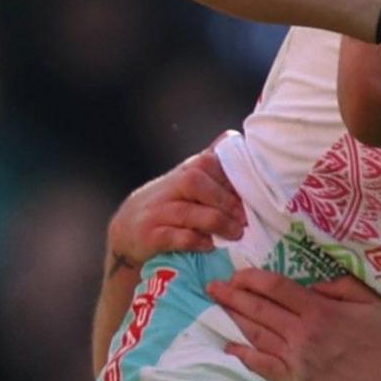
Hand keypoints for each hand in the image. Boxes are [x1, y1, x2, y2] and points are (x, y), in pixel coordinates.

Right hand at [105, 136, 247, 264]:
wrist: (128, 230)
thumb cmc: (168, 203)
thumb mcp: (186, 180)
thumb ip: (209, 162)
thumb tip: (233, 136)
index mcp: (184, 172)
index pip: (207, 164)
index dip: (231, 178)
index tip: (252, 195)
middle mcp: (169, 187)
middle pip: (195, 182)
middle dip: (224, 200)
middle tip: (245, 219)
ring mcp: (157, 211)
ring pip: (186, 211)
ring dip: (216, 223)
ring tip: (236, 234)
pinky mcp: (149, 236)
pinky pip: (174, 237)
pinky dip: (195, 241)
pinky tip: (210, 245)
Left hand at [206, 269, 380, 380]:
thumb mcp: (372, 305)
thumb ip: (341, 286)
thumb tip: (313, 284)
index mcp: (319, 311)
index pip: (276, 288)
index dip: (253, 278)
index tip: (239, 274)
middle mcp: (301, 333)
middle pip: (259, 309)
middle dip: (233, 295)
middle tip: (213, 286)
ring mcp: (294, 360)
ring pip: (256, 334)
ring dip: (233, 318)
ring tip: (217, 306)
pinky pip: (261, 366)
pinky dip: (242, 355)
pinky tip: (229, 346)